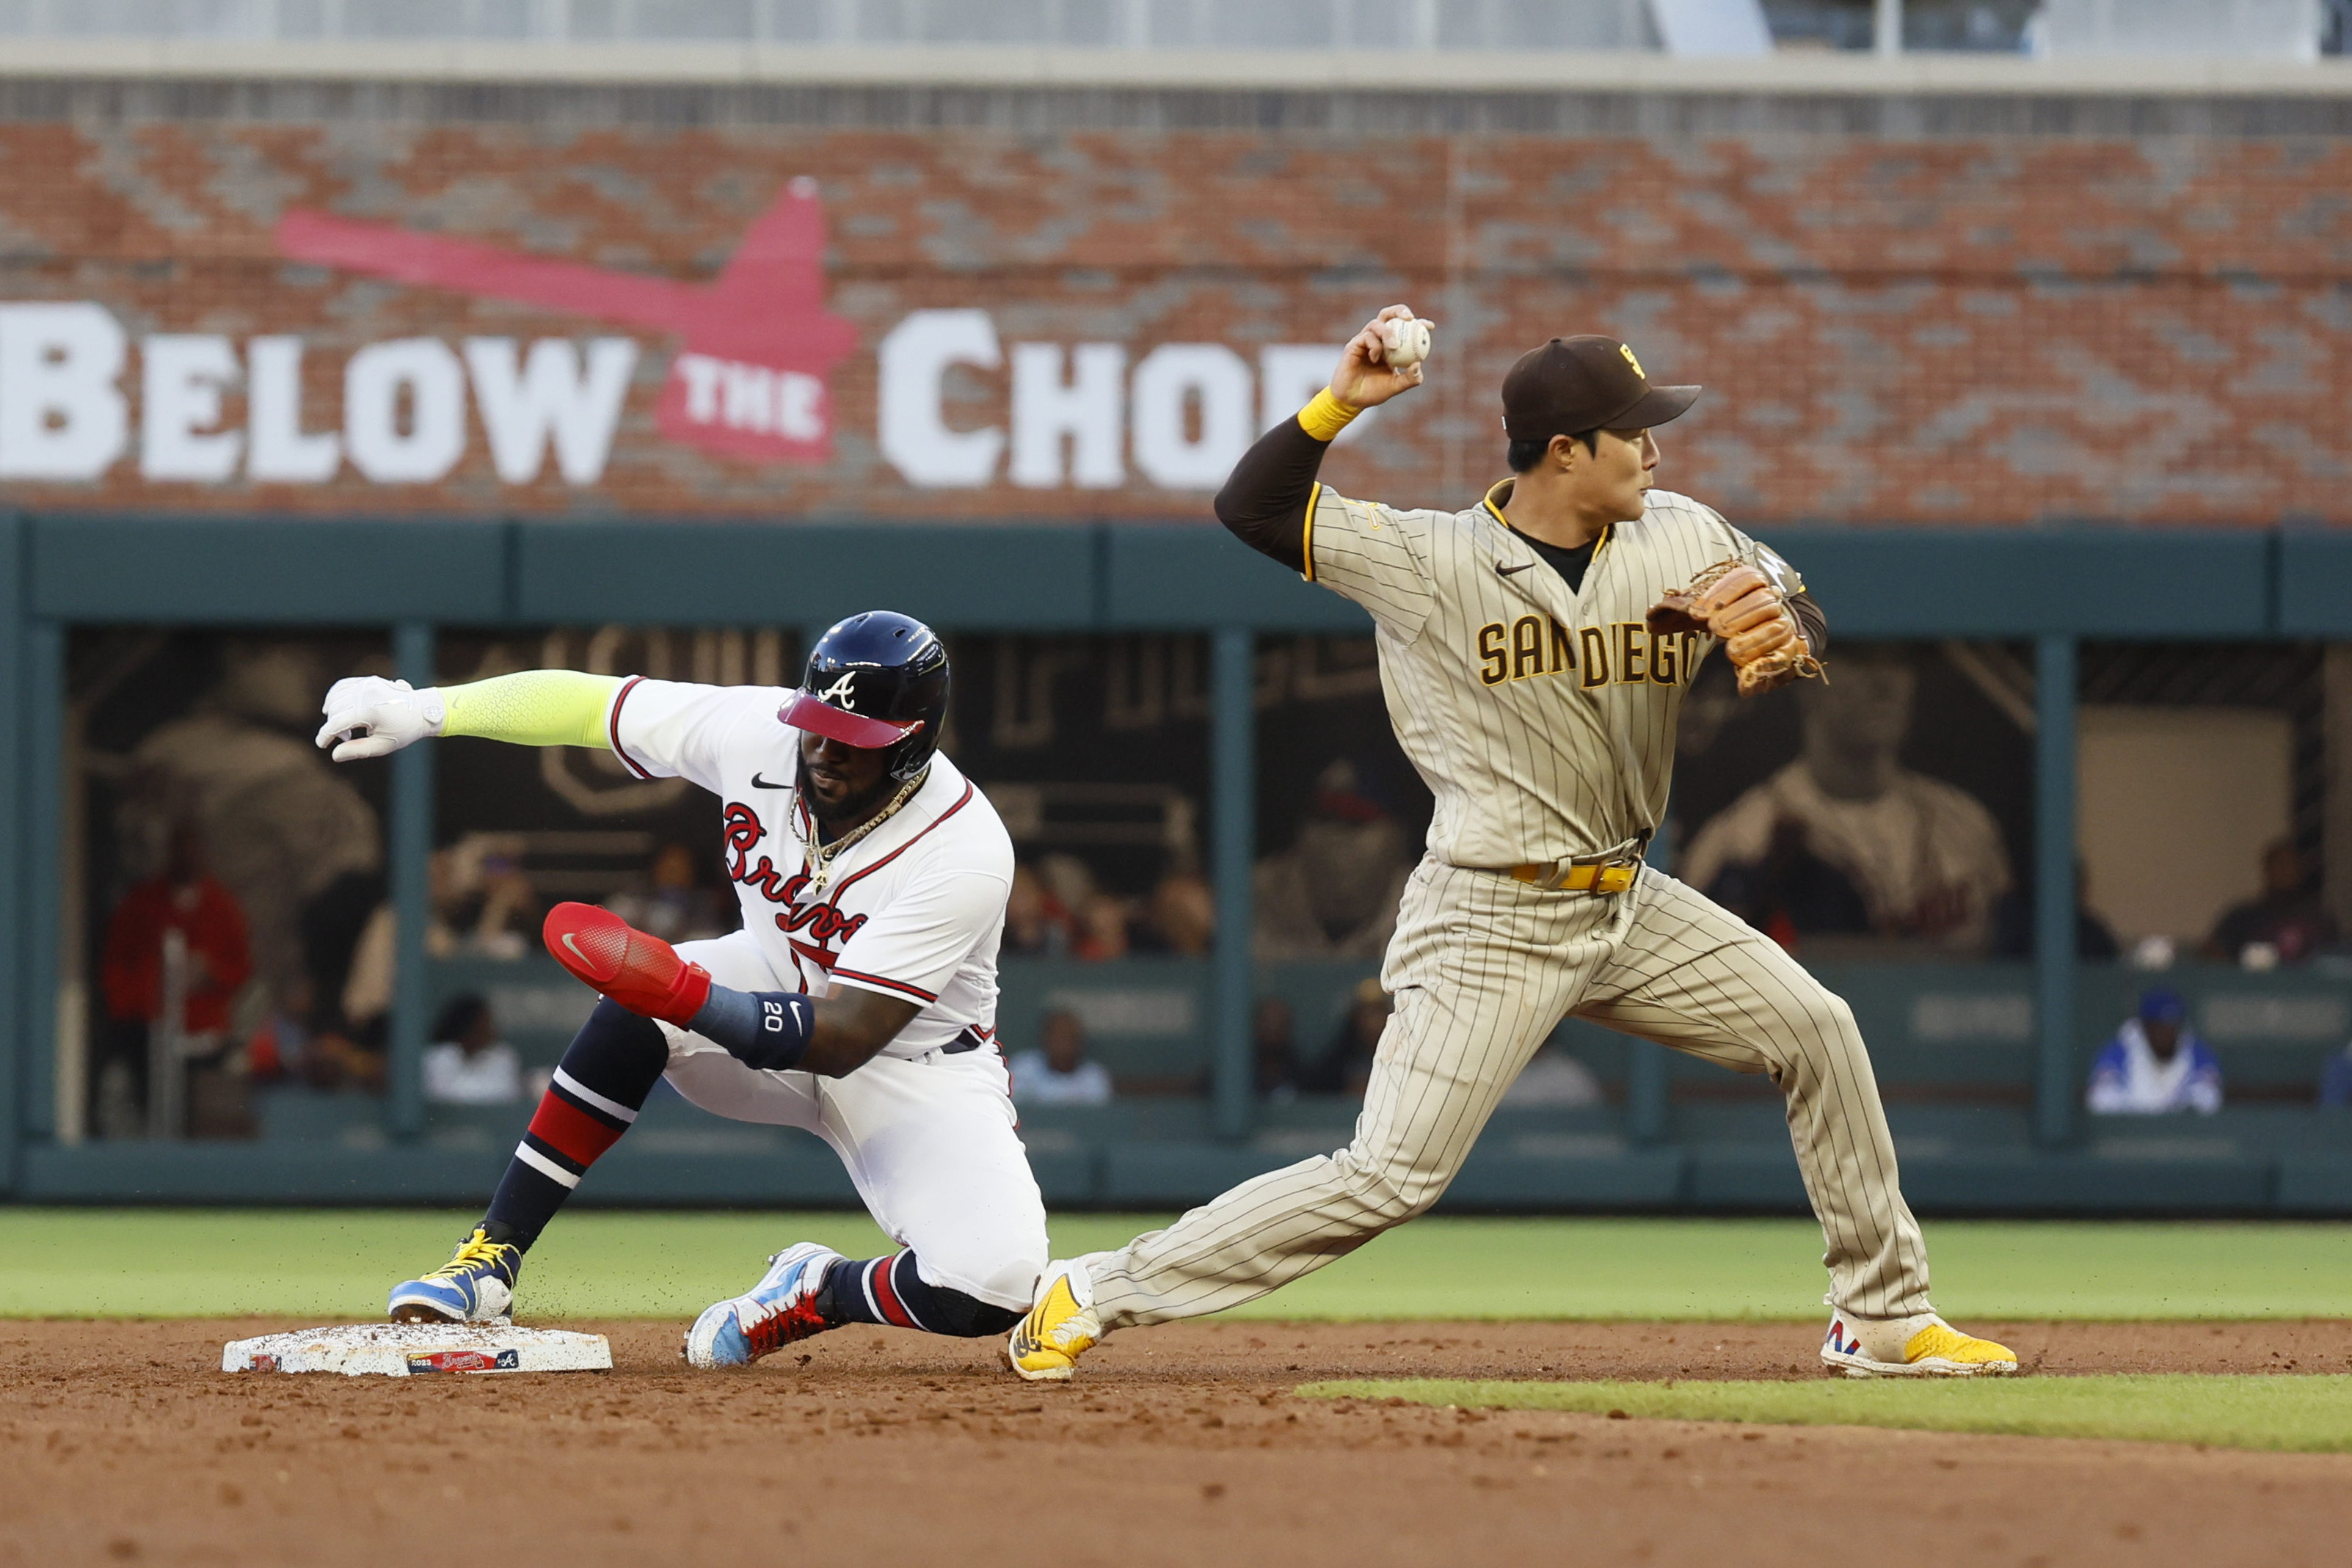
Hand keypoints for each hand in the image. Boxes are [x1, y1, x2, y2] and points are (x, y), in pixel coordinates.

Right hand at [315, 676, 444, 761]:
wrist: (423, 710)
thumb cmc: (405, 730)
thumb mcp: (383, 745)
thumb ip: (357, 750)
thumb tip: (334, 755)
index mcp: (371, 710)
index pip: (337, 722)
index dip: (325, 735)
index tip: (321, 745)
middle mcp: (367, 693)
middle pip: (334, 710)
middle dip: (334, 726)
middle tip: (346, 738)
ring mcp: (367, 684)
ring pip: (336, 698)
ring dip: (334, 713)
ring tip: (348, 727)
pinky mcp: (367, 680)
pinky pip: (342, 686)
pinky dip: (335, 697)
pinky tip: (336, 709)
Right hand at [1329, 304, 1429, 409]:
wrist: (1352, 400)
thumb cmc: (1373, 392)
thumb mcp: (1396, 386)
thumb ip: (1410, 378)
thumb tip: (1418, 364)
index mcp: (1390, 345)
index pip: (1405, 328)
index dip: (1418, 323)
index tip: (1430, 326)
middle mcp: (1377, 338)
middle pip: (1388, 315)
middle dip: (1399, 311)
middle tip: (1410, 318)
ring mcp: (1364, 340)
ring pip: (1377, 324)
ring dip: (1387, 332)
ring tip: (1393, 346)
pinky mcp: (1353, 345)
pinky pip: (1366, 337)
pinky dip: (1374, 346)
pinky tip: (1376, 358)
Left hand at [1645, 560, 1820, 696]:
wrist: (1770, 639)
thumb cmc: (1729, 621)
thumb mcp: (1704, 613)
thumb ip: (1680, 613)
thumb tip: (1652, 619)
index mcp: (1754, 585)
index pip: (1746, 577)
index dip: (1722, 592)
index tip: (1698, 611)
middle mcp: (1773, 602)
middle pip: (1763, 600)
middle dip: (1737, 614)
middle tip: (1715, 628)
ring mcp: (1784, 626)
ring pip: (1777, 626)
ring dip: (1753, 638)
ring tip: (1731, 650)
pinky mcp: (1791, 652)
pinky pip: (1784, 656)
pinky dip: (1765, 665)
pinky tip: (1745, 674)